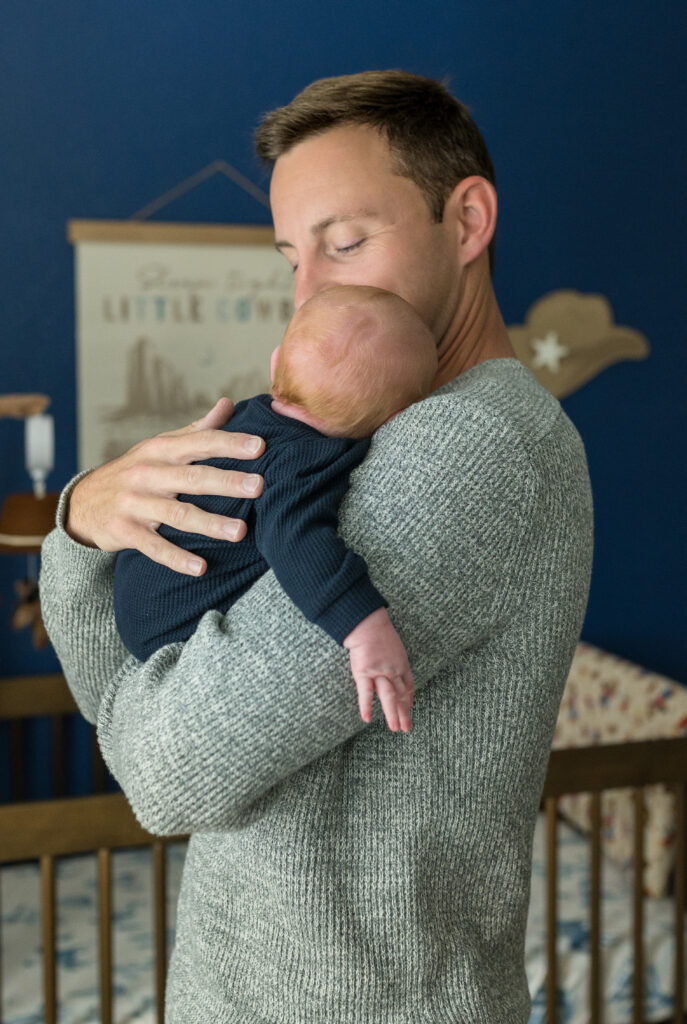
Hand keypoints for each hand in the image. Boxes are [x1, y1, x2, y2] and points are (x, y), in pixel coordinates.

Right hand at [65, 398, 264, 574]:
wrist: (83, 502)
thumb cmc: (135, 472)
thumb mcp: (160, 446)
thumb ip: (196, 430)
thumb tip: (228, 405)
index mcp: (161, 450)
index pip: (200, 443)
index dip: (230, 443)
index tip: (260, 446)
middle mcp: (148, 474)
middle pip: (193, 477)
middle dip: (227, 481)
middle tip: (259, 486)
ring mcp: (135, 503)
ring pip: (177, 514)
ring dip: (210, 523)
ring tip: (240, 531)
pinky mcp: (125, 532)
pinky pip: (154, 547)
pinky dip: (176, 558)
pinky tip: (200, 568)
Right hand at [343, 608, 413, 732]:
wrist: (367, 624)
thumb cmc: (379, 631)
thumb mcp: (395, 645)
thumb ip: (395, 658)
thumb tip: (394, 665)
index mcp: (402, 664)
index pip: (408, 685)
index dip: (410, 698)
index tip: (410, 708)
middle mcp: (394, 671)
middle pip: (401, 695)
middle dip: (405, 712)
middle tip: (406, 728)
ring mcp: (380, 673)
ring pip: (389, 697)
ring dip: (393, 714)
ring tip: (395, 728)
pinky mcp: (364, 673)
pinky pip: (366, 693)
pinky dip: (366, 706)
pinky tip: (367, 719)